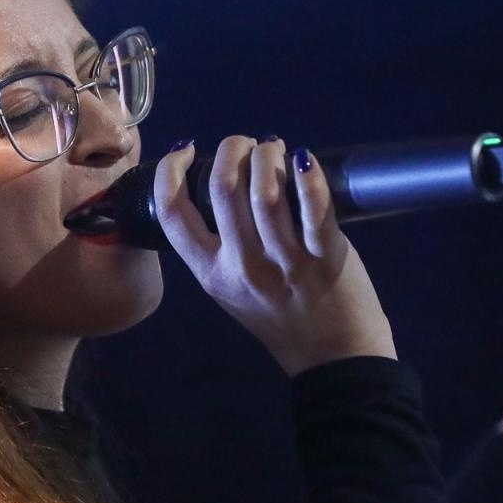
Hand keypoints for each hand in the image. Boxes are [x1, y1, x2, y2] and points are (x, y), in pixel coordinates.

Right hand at [152, 135, 395, 377]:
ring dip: (267, 155)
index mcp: (211, 273)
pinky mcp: (327, 257)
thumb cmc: (279, 317)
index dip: (169, 170)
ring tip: (274, 149)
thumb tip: (221, 181)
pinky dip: (308, 175)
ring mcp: (286, 263)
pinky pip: (314, 207)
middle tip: (246, 145)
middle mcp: (243, 267)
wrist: (333, 357)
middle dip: (231, 150)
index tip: (185, 151)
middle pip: (222, 188)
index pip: (172, 212)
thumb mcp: (230, 289)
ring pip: (265, 192)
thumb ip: (218, 245)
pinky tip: (302, 159)